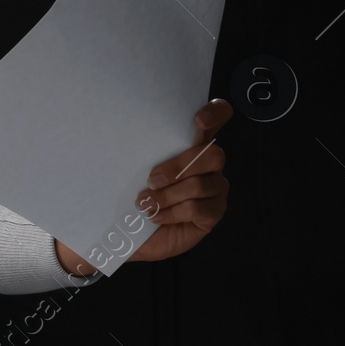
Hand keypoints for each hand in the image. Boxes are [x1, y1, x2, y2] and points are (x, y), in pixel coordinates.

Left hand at [130, 98, 232, 263]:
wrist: (133, 233)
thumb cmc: (136, 194)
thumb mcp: (136, 168)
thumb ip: (144, 151)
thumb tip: (126, 137)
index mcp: (192, 142)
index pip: (218, 115)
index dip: (215, 113)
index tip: (198, 121)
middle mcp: (209, 163)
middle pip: (213, 155)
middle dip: (178, 167)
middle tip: (151, 180)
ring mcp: (216, 188)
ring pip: (200, 184)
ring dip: (167, 195)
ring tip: (145, 203)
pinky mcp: (214, 212)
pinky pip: (198, 208)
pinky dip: (172, 212)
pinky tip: (156, 216)